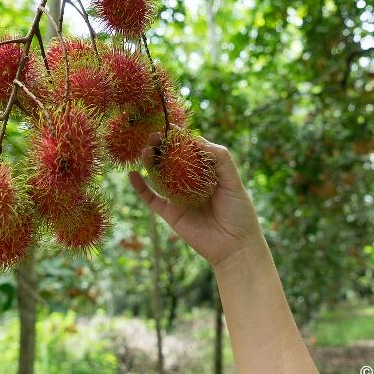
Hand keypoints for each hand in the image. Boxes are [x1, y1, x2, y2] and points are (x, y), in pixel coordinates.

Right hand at [129, 132, 263, 267]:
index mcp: (206, 174)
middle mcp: (190, 184)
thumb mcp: (233, 181)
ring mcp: (178, 198)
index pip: (190, 151)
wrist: (235, 246)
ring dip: (150, 162)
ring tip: (145, 150)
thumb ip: (220, 159)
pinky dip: (140, 187)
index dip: (181, 139)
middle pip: (171, 161)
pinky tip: (133, 174)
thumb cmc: (239, 213)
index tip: (171, 127)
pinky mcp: (170, 214)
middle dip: (162, 147)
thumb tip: (197, 140)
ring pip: (158, 176)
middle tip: (154, 135)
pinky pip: (151, 198)